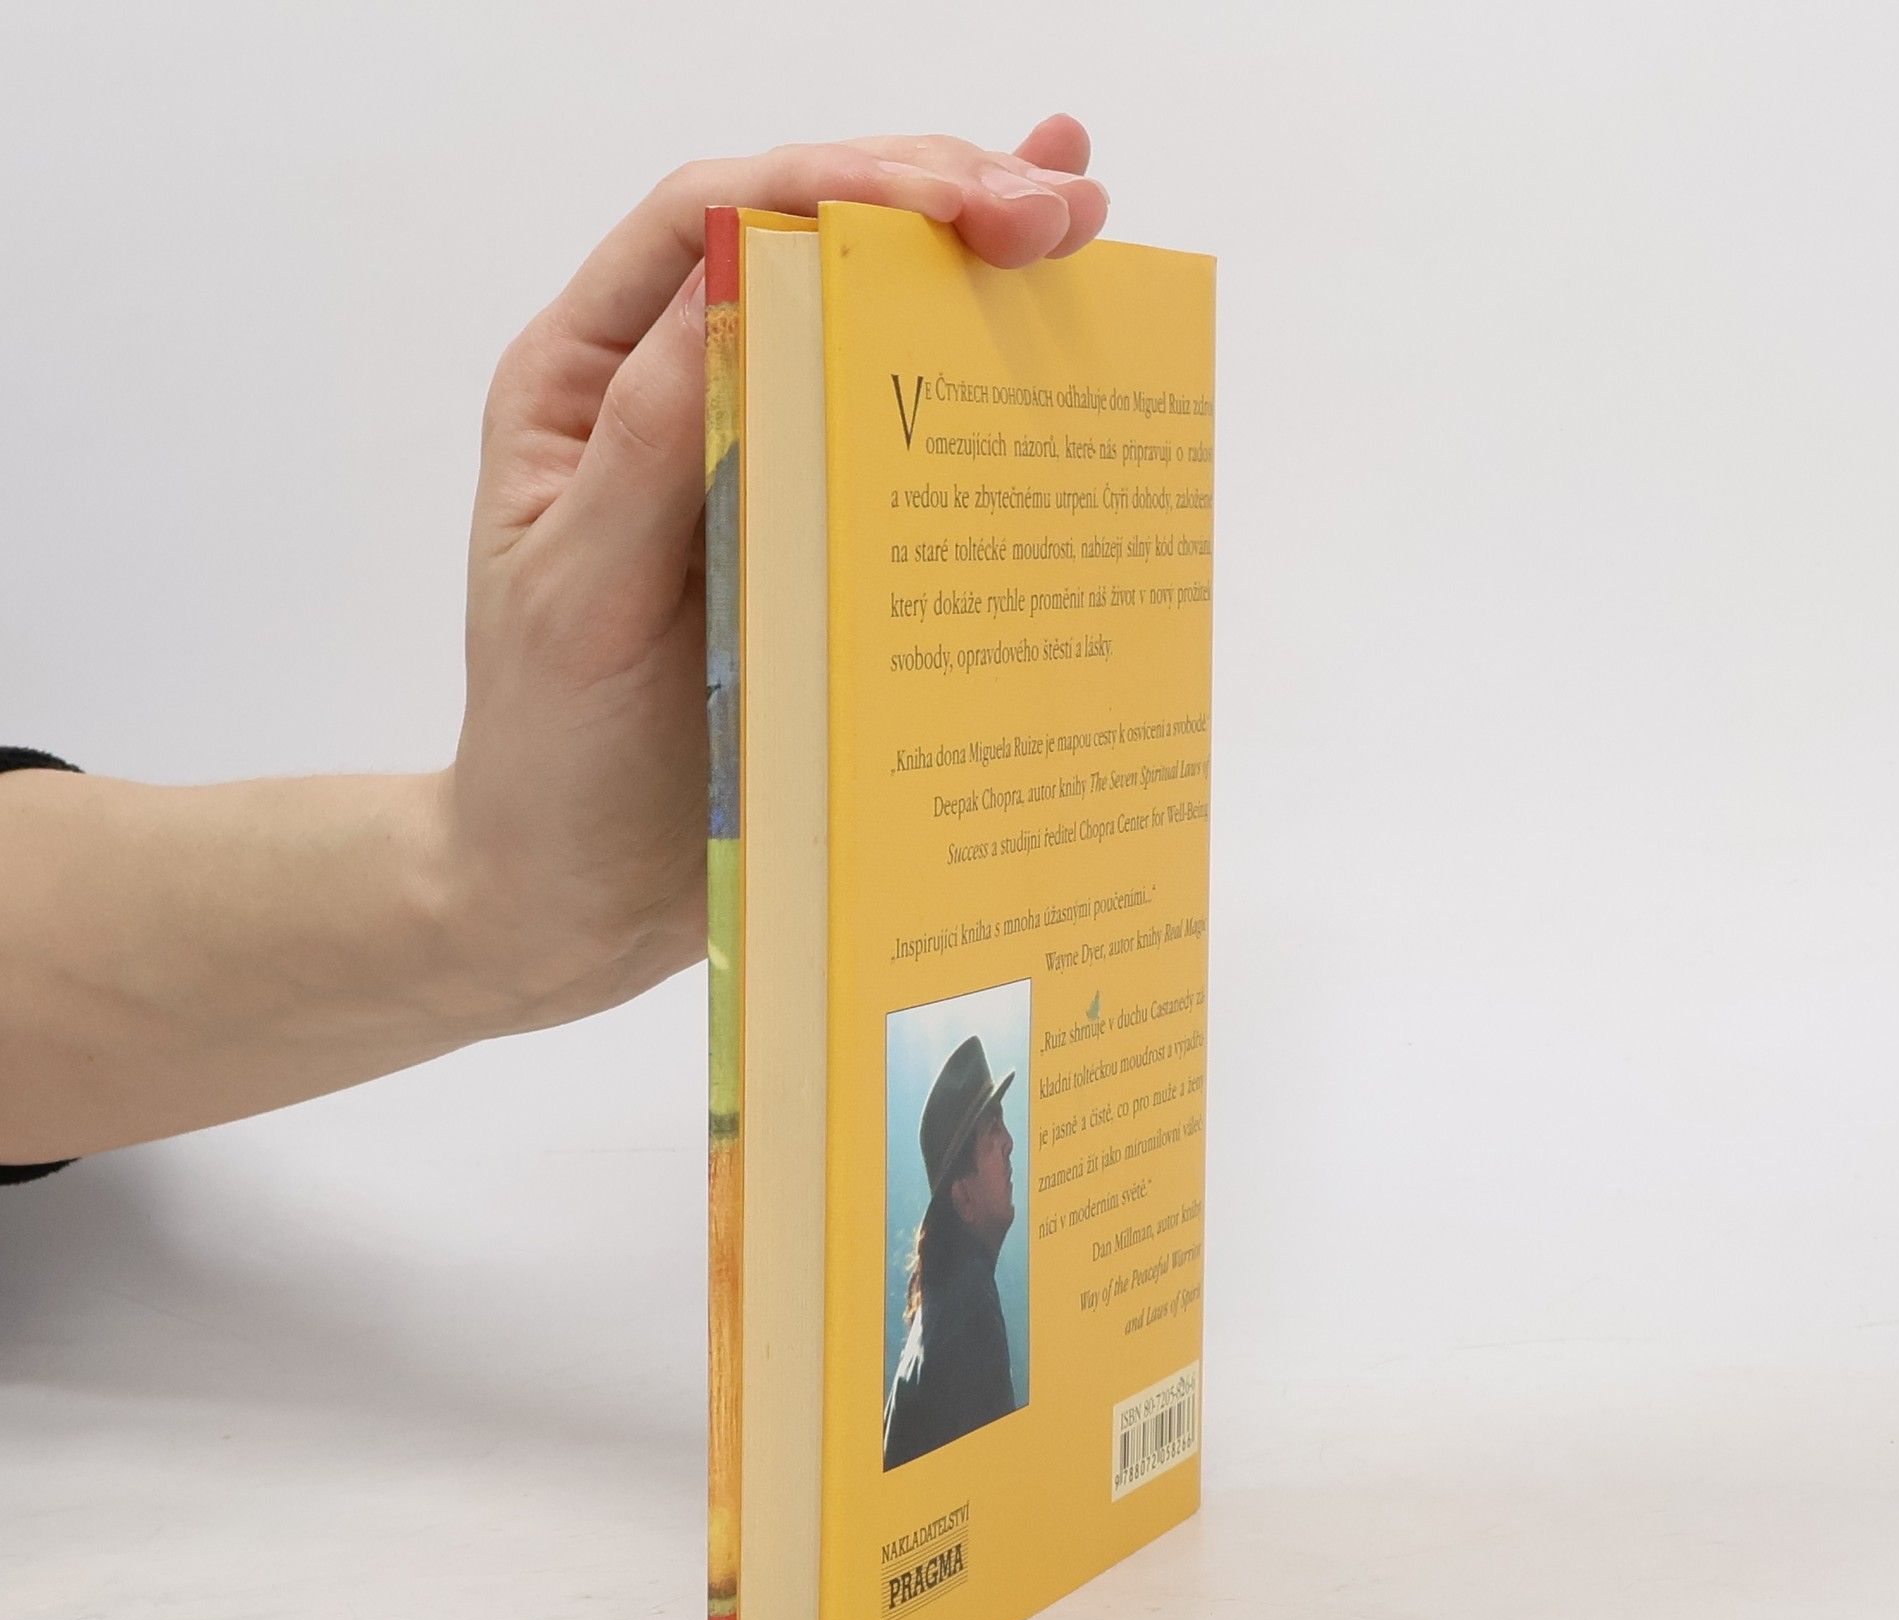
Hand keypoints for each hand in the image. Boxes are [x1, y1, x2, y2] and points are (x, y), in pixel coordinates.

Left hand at [438, 118, 1110, 1025]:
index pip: (707, 222)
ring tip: (1083, 212)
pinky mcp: (818, 541)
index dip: (836, 184)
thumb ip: (649, 459)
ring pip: (865, 326)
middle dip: (934, 200)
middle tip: (1062, 202)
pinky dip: (978, 384)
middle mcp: (671, 399)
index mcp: (585, 382)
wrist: (572, 891)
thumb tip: (750, 303)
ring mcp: (753, 465)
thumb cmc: (550, 753)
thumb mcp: (574, 603)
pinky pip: (901, 443)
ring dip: (974, 262)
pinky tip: (1062, 323)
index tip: (961, 195)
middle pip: (804, 246)